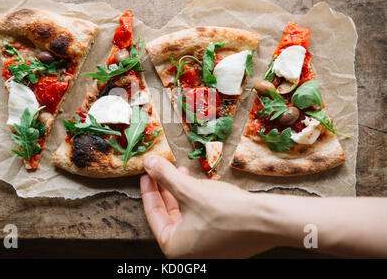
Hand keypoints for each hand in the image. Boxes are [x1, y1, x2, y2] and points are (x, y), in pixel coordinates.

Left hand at [140, 155, 277, 257]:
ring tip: (183, 172)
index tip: (147, 172)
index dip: (149, 189)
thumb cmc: (226, 211)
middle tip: (161, 170)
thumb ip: (165, 176)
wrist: (267, 221)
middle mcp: (188, 252)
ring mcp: (206, 249)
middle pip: (169, 214)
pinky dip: (197, 200)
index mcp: (174, 247)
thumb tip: (148, 162)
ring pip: (186, 214)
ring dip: (182, 192)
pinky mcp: (221, 242)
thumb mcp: (189, 190)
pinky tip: (201, 184)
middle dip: (166, 188)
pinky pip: (201, 218)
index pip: (153, 213)